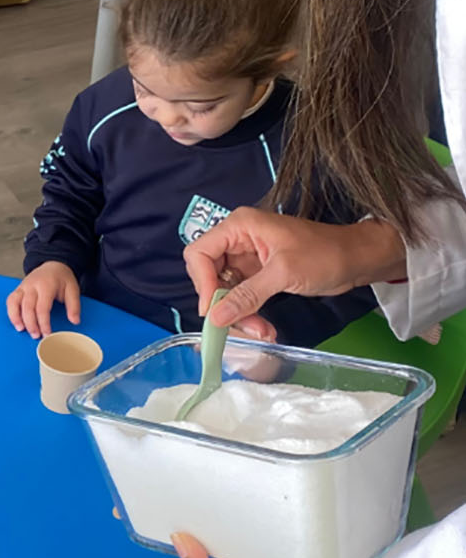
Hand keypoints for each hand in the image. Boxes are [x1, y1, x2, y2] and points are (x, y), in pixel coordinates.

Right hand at [7, 262, 79, 337]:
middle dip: (31, 324)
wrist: (53, 265)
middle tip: (36, 336)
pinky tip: (16, 322)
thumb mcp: (73, 289)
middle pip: (27, 307)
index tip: (47, 334)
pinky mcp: (18, 289)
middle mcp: (32, 285)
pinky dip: (11, 312)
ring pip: (15, 303)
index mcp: (46, 285)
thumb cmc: (62, 278)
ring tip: (21, 330)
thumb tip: (74, 321)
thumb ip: (74, 305)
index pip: (42, 307)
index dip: (44, 323)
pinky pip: (10, 301)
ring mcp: (23, 286)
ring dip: (16, 318)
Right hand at [184, 208, 405, 336]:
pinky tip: (263, 327)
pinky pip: (240, 296)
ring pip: (224, 290)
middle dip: (222, 303)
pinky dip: (248, 313)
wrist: (357, 259)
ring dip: (237, 313)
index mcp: (239, 226)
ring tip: (259, 330)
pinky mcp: (257, 273)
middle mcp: (238, 239)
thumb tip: (215, 317)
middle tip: (239, 326)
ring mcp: (246, 257)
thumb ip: (247, 295)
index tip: (213, 311)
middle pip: (208, 274)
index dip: (202, 283)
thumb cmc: (325, 255)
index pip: (199, 253)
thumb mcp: (283, 274)